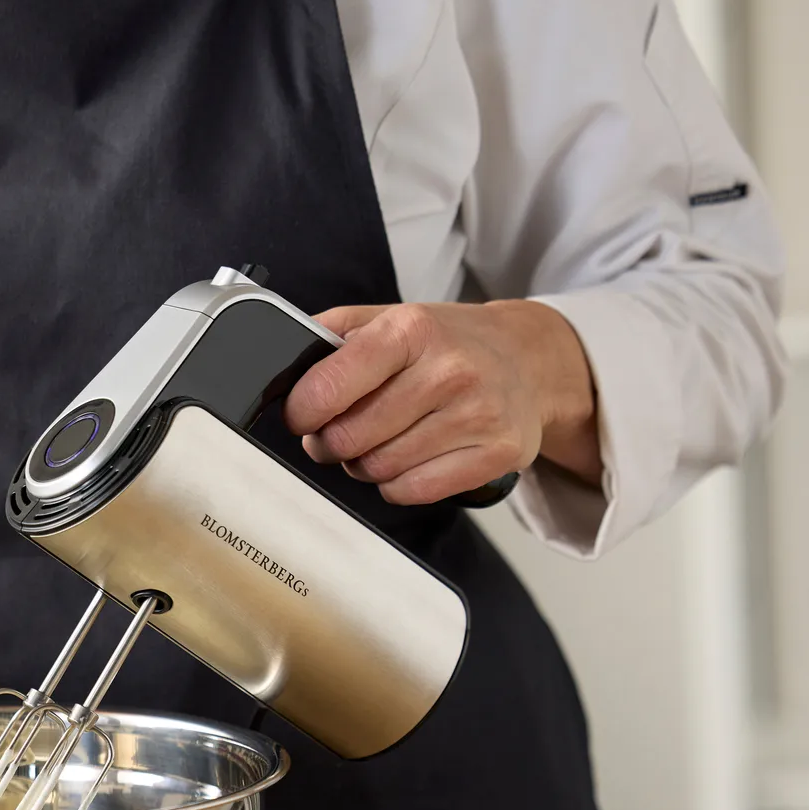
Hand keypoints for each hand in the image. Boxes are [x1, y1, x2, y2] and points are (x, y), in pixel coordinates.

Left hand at [282, 299, 600, 503]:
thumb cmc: (448, 342)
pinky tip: (406, 458)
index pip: (329, 386)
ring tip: (377, 440)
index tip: (301, 415)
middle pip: (349, 437)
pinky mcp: (496, 454)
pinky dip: (395, 484)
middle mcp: (448, 371)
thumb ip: (331, 335)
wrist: (528, 359)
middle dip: (329, 441)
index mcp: (412, 331)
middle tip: (337, 431)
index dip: (302, 411)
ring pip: (377, 469)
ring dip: (362, 464)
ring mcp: (477, 415)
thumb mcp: (390, 318)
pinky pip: (412, 492)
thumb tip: (280, 364)